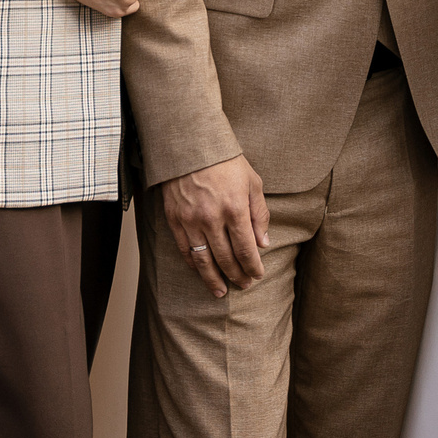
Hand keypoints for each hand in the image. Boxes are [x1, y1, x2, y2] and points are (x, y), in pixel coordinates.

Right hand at [162, 155, 270, 296]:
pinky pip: (185, 250)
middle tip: (244, 285)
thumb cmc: (225, 161)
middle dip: (237, 275)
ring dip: (213, 279)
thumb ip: (259, 214)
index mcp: (235, 208)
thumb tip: (263, 243)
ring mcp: (191, 220)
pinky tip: (201, 272)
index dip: (252, 266)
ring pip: (203, 260)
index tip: (257, 275)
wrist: (190, 145)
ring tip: (222, 292)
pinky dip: (194, 265)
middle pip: (226, 258)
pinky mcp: (175, 219)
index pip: (246, 249)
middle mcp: (212, 218)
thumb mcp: (252, 182)